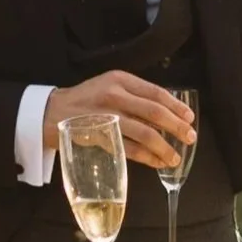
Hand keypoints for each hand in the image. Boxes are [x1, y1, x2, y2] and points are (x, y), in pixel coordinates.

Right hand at [44, 71, 193, 172]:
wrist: (50, 113)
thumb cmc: (85, 100)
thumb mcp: (108, 86)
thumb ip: (134, 95)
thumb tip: (167, 113)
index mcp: (120, 79)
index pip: (156, 92)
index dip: (176, 106)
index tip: (190, 117)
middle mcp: (115, 95)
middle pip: (154, 112)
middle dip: (176, 127)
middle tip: (190, 137)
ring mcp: (108, 117)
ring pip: (145, 133)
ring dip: (164, 147)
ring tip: (175, 157)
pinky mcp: (101, 137)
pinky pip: (130, 149)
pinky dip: (147, 157)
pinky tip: (157, 162)